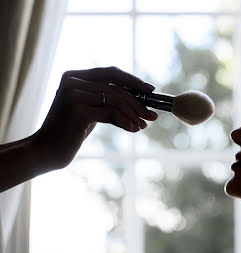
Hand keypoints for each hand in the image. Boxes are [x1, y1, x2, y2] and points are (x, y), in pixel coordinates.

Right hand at [33, 66, 157, 169]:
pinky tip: (134, 129)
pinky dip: (126, 121)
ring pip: (116, 100)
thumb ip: (106, 100)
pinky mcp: (77, 111)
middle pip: (116, 88)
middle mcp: (72, 82)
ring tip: (144, 125)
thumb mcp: (89, 111)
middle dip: (138, 103)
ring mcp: (73, 95)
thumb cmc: (70, 132)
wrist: (46, 151)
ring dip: (134, 114)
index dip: (132, 80)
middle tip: (152, 115)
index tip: (150, 90)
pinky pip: (111, 113)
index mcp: (73, 76)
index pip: (110, 73)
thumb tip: (139, 99)